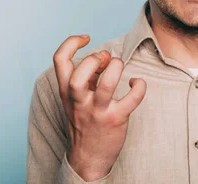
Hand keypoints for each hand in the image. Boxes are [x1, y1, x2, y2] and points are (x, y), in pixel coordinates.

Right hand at [53, 35, 146, 180]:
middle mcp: (79, 101)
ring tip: (119, 68)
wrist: (88, 158)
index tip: (87, 38)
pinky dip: (139, 85)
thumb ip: (88, 75)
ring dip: (117, 67)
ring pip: (107, 84)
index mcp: (66, 91)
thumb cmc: (85, 120)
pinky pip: (132, 98)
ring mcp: (97, 111)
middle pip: (78, 74)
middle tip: (105, 60)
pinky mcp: (116, 119)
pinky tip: (136, 83)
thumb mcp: (77, 97)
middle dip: (95, 59)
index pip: (59, 59)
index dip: (72, 42)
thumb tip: (105, 56)